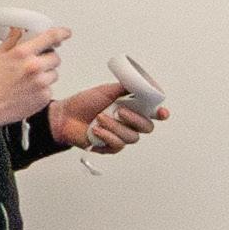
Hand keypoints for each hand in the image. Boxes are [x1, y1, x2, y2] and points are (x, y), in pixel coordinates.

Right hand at [0, 24, 67, 131]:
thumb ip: (12, 41)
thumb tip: (19, 31)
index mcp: (23, 53)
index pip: (49, 38)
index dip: (61, 33)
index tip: (66, 33)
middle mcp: (34, 67)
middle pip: (55, 58)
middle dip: (47, 58)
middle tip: (35, 63)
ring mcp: (41, 83)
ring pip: (54, 74)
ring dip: (46, 74)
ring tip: (29, 79)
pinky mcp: (45, 97)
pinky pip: (50, 88)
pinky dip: (43, 88)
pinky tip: (29, 90)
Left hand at [51, 80, 167, 153]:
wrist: (65, 116)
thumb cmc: (84, 103)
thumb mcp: (104, 91)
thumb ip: (123, 88)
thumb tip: (138, 82)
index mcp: (131, 109)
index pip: (152, 113)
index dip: (160, 113)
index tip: (162, 113)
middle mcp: (129, 124)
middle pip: (147, 127)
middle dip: (135, 120)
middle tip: (120, 111)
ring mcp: (121, 136)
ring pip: (131, 137)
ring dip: (115, 127)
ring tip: (99, 118)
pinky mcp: (111, 147)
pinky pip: (118, 145)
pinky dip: (107, 136)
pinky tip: (96, 130)